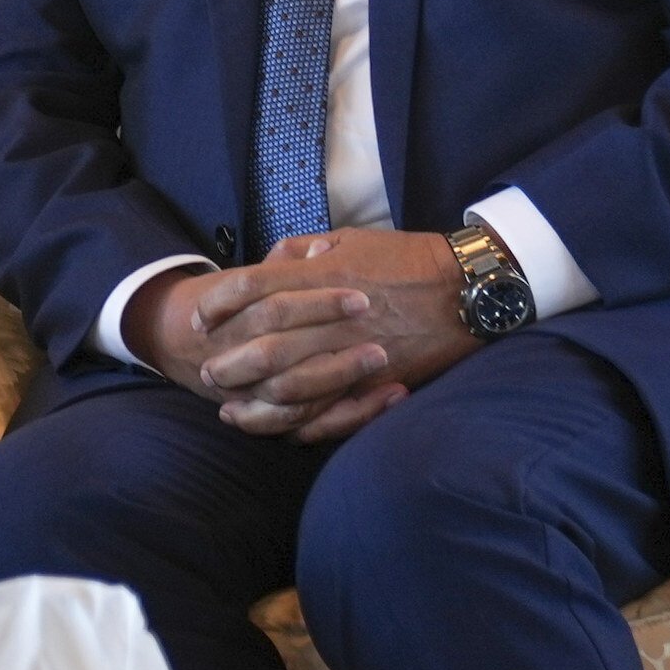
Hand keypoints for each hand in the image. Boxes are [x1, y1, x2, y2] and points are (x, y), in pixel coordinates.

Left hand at [137, 231, 476, 441]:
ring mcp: (355, 353)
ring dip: (256, 401)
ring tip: (231, 410)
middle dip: (231, 361)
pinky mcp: (377, 381)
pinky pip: (331, 412)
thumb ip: (306, 250)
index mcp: (324, 275)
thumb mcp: (352, 239)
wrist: (466, 288)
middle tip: (208, 371)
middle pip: (267, 344)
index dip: (221, 303)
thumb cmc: (407, 258)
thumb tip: (270, 262)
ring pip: (293, 386)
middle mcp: (334, 316)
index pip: (256, 288)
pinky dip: (302, 425)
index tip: (202, 317)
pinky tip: (280, 430)